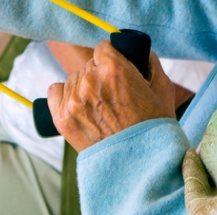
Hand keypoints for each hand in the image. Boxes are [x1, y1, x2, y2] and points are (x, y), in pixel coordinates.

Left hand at [48, 40, 175, 151]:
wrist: (142, 169)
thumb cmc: (155, 129)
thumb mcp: (161, 88)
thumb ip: (148, 61)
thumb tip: (136, 49)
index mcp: (114, 68)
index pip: (104, 47)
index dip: (112, 59)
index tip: (116, 71)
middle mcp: (90, 80)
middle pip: (89, 65)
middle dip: (100, 76)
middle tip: (113, 98)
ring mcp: (73, 99)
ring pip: (74, 78)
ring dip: (84, 88)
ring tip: (101, 110)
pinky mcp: (61, 117)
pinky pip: (54, 91)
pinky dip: (63, 96)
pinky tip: (78, 107)